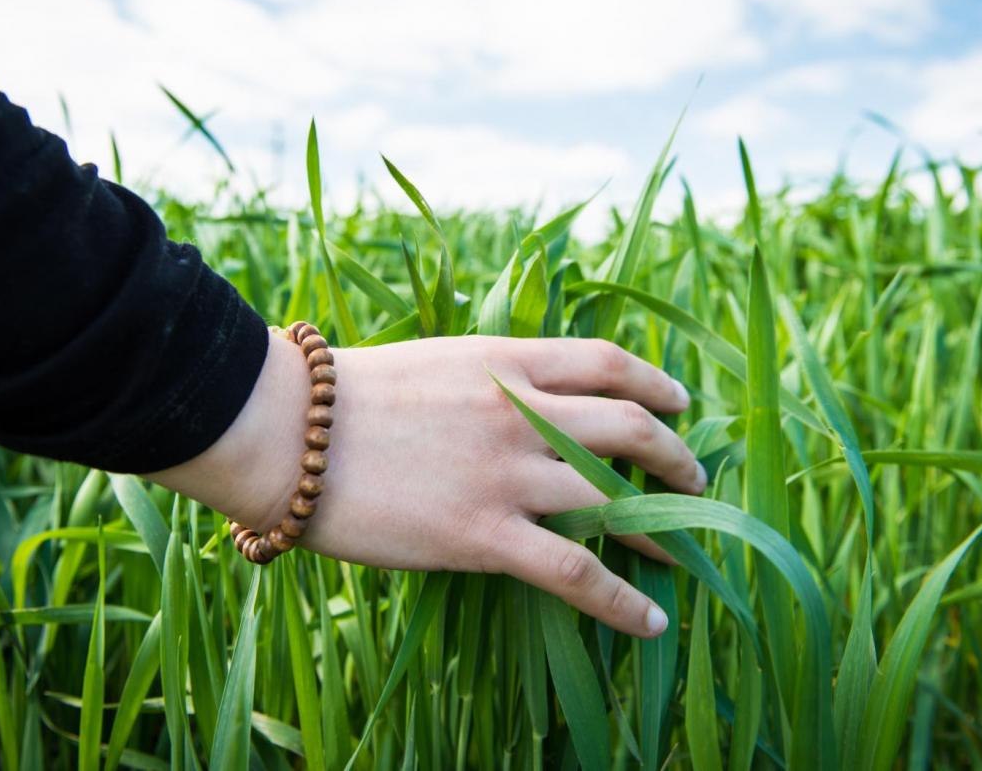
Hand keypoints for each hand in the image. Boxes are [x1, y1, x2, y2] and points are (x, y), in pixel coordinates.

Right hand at [146, 335, 704, 638]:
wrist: (286, 430)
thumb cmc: (343, 396)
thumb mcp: (433, 362)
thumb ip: (488, 378)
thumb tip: (519, 398)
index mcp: (507, 361)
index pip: (608, 363)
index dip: (655, 385)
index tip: (678, 402)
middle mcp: (523, 412)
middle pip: (631, 428)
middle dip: (677, 455)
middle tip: (695, 478)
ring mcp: (507, 474)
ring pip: (618, 498)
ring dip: (666, 527)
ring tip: (687, 549)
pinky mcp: (484, 534)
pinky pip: (578, 571)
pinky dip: (624, 600)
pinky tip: (651, 620)